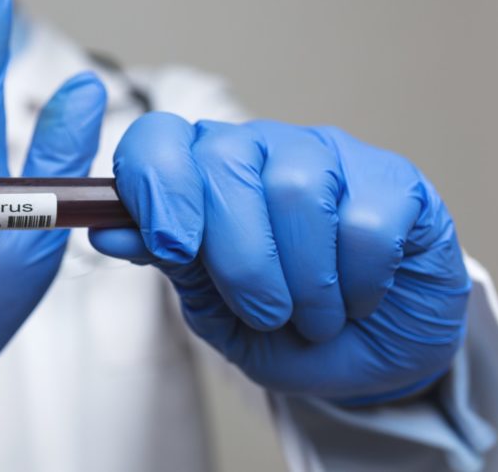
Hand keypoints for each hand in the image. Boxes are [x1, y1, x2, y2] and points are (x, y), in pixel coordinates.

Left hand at [90, 113, 468, 404]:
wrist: (372, 357)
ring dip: (302, 277)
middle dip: (236, 255)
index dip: (155, 185)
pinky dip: (358, 280)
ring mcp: (328, 154)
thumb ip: (167, 261)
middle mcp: (259, 147)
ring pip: (295, 187)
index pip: (157, 139)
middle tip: (262, 311)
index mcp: (201, 170)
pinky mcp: (394, 178)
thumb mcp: (214, 309)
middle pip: (224, 160)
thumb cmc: (285, 327)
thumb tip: (104, 227)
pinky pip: (365, 219)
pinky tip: (360, 297)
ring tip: (313, 316)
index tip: (170, 247)